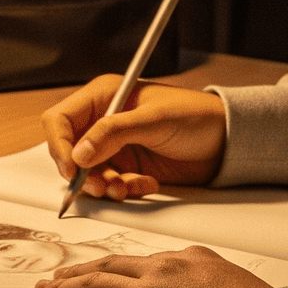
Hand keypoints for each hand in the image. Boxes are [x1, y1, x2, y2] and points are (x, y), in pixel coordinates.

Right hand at [41, 77, 226, 199]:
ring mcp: (115, 146)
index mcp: (104, 97)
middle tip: (102, 185)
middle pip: (70, 151)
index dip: (60, 145)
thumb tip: (79, 153)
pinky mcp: (128, 167)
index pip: (61, 120)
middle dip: (83, 173)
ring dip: (105, 185)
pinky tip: (146, 184)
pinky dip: (124, 190)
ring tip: (127, 188)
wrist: (226, 141)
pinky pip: (111, 185)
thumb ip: (113, 134)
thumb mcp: (154, 120)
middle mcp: (104, 121)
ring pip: (89, 173)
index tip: (72, 168)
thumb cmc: (196, 116)